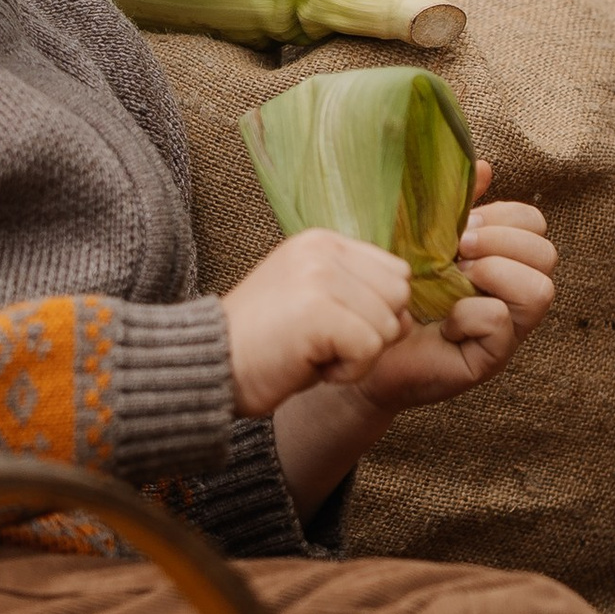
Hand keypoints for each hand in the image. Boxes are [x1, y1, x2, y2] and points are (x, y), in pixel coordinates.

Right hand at [223, 228, 410, 415]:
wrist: (209, 366)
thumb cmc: (263, 344)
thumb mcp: (309, 298)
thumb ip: (353, 290)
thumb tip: (406, 315)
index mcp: (321, 242)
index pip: (395, 273)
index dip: (376, 311)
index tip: (333, 328)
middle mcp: (322, 251)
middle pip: (399, 296)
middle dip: (374, 331)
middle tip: (327, 344)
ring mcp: (319, 278)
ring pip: (389, 325)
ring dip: (360, 355)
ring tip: (314, 354)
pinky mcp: (318, 311)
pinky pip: (371, 348)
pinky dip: (349, 371)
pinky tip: (313, 366)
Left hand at [341, 167, 556, 416]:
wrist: (363, 340)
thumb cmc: (392, 290)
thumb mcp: (422, 239)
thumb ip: (453, 207)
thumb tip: (484, 167)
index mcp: (503, 260)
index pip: (534, 225)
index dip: (503, 217)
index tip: (461, 228)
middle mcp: (514, 295)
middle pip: (547, 254)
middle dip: (500, 242)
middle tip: (457, 253)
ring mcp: (509, 331)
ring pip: (540, 291)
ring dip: (494, 273)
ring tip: (456, 280)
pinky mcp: (491, 359)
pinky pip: (499, 321)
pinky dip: (467, 314)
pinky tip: (443, 322)